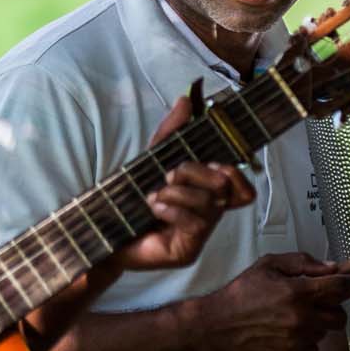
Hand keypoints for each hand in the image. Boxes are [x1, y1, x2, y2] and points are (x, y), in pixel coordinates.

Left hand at [113, 91, 255, 271]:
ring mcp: (200, 236)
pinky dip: (171, 208)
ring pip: (208, 203)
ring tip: (154, 194)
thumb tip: (186, 99)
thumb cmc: (133, 196)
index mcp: (207, 195)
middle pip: (227, 187)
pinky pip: (193, 223)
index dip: (235, 173)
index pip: (244, 189)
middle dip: (195, 172)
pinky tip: (153, 207)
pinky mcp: (187, 251)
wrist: (105, 230)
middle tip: (169, 175)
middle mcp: (208, 216)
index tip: (212, 163)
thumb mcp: (153, 158)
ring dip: (176, 192)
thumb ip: (171, 130)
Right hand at [198, 252, 349, 350]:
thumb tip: (331, 268)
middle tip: (317, 303)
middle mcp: (301, 319)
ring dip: (316, 325)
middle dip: (334, 309)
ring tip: (291, 318)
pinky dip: (305, 342)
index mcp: (298, 292)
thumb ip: (302, 263)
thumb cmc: (241, 294)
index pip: (339, 288)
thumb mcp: (269, 266)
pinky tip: (285, 333)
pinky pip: (311, 350)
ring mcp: (297, 342)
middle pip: (339, 317)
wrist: (216, 328)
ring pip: (324, 334)